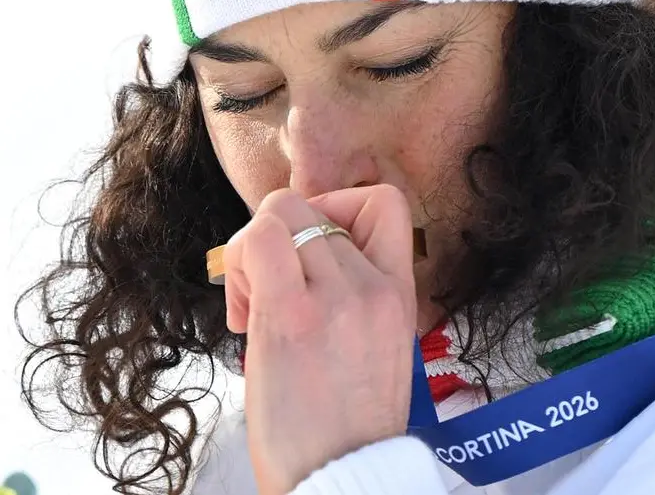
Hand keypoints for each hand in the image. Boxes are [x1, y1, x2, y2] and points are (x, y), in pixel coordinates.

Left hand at [223, 185, 417, 493]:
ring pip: (280, 212)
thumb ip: (356, 295)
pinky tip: (243, 311)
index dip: (338, 206)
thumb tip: (303, 257)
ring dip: (252, 248)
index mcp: (399, 293)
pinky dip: (240, 260)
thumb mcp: (381, 347)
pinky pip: (259, 241)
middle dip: (278, 235)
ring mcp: (335, 296)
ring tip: (252, 302)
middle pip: (312, 205)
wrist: (344, 476)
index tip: (314, 244)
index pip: (386, 202)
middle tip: (268, 285)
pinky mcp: (291, 314)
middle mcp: (372, 286)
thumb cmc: (349, 425)